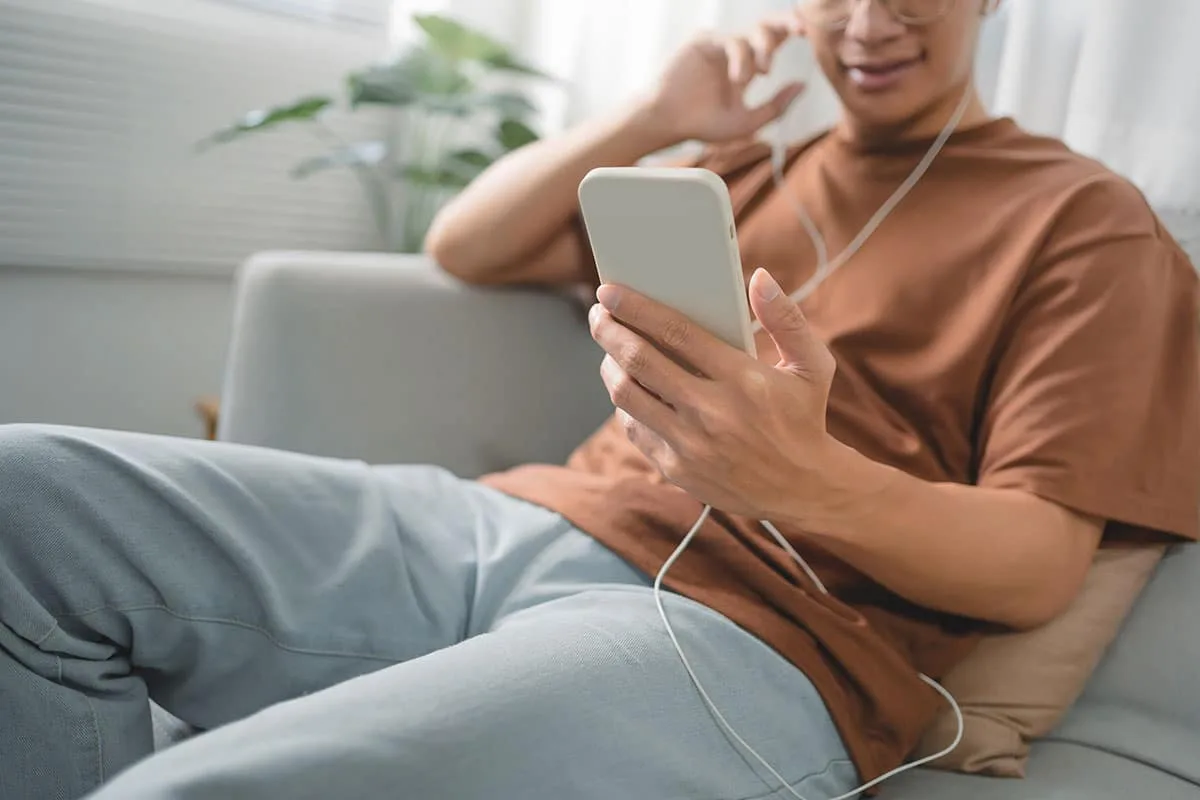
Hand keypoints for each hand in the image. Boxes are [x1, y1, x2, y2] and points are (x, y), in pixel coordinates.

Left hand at [588, 268, 838, 519]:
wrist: (803, 489)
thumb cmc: (803, 418)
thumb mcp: (812, 366)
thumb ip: (786, 318)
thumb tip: (760, 278)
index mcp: (742, 379)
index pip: (676, 332)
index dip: (636, 308)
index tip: (609, 291)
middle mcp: (711, 412)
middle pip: (639, 361)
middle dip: (609, 331)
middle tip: (598, 313)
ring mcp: (689, 444)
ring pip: (627, 395)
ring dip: (609, 365)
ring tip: (609, 348)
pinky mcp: (676, 469)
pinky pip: (634, 428)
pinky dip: (625, 403)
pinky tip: (629, 387)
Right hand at [644, 14, 807, 144]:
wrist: (669, 123)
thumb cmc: (703, 124)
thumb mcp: (748, 122)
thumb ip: (776, 106)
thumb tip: (803, 85)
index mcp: (747, 66)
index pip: (774, 41)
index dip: (791, 32)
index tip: (809, 34)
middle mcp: (735, 52)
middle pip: (766, 25)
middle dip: (786, 23)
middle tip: (801, 29)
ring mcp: (719, 45)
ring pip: (751, 33)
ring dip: (764, 51)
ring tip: (764, 73)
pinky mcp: (704, 42)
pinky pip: (731, 41)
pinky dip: (741, 58)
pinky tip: (739, 78)